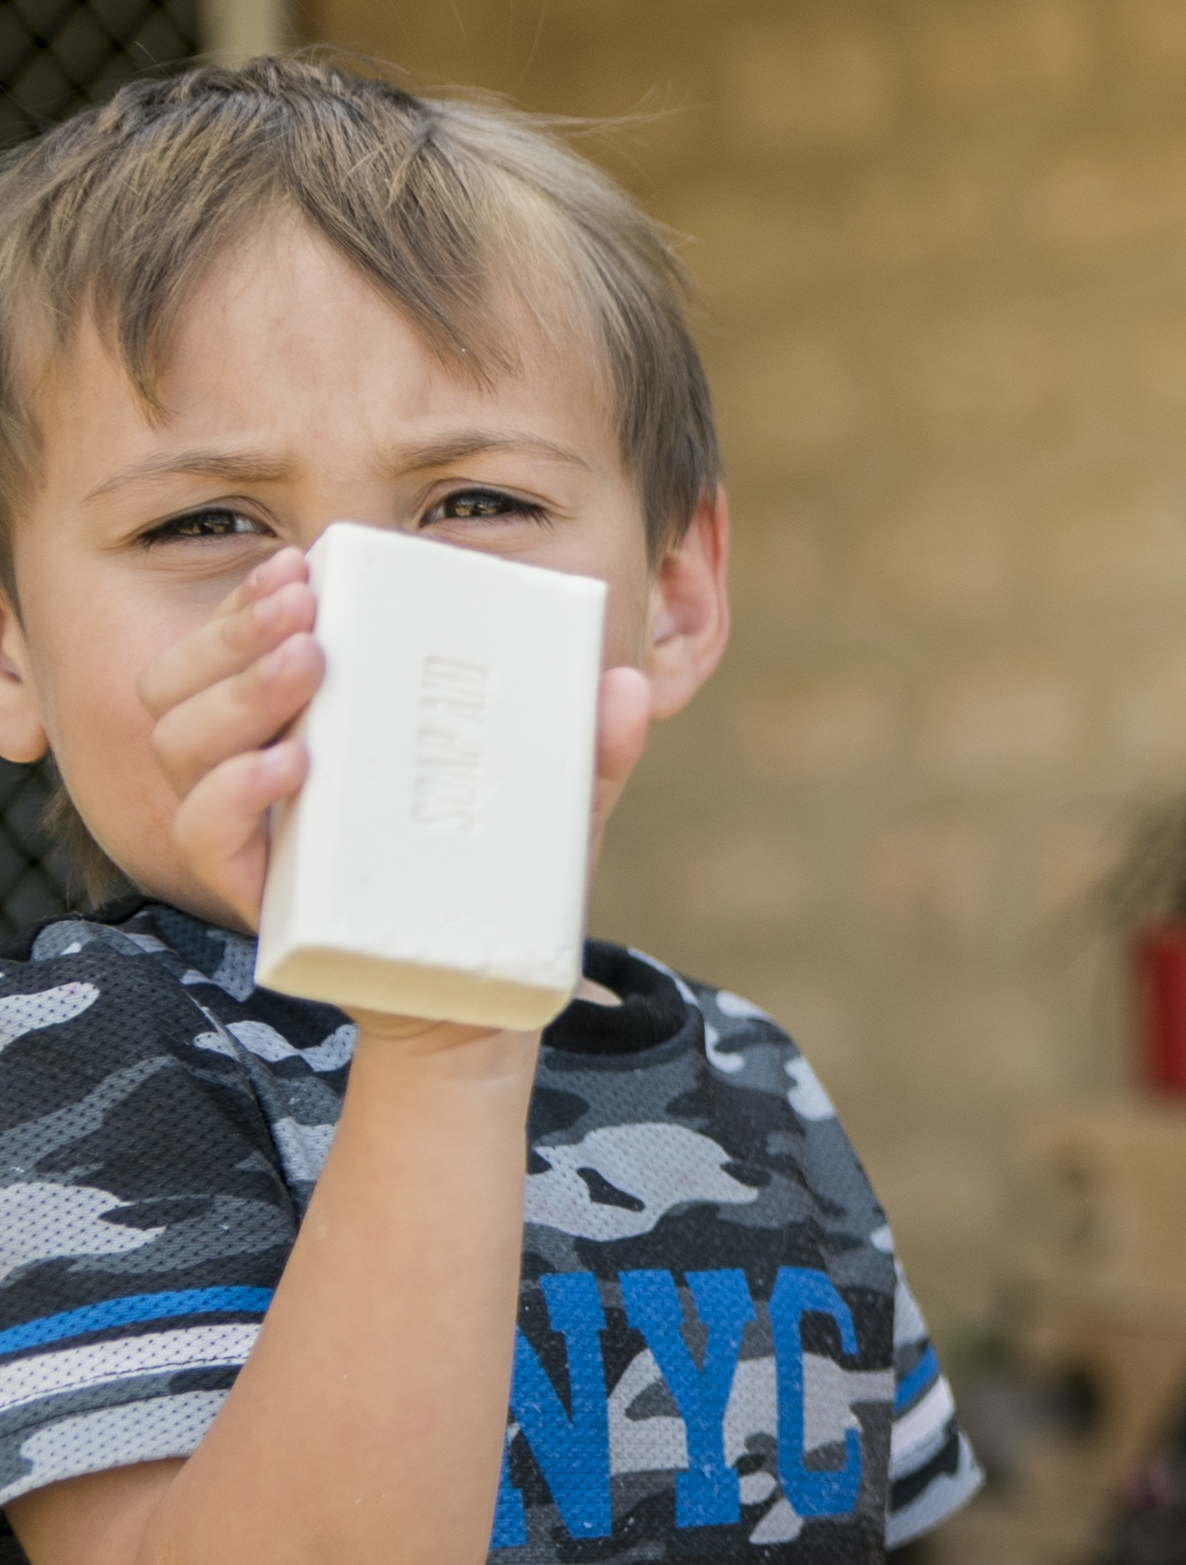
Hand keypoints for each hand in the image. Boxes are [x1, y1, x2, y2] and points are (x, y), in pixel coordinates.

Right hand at [141, 545, 656, 934]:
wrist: (485, 996)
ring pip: (180, 744)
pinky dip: (232, 796)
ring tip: (308, 670)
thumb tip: (625, 687)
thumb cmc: (500, 881)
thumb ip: (587, 748)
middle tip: (303, 614)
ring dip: (235, 696)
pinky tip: (287, 766)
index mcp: (308, 724)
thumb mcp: (551, 805)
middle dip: (233, 634)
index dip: (248, 602)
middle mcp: (258, 768)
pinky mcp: (261, 896)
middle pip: (185, 682)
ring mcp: (254, 831)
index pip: (237, 645)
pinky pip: (204, 839)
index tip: (298, 567)